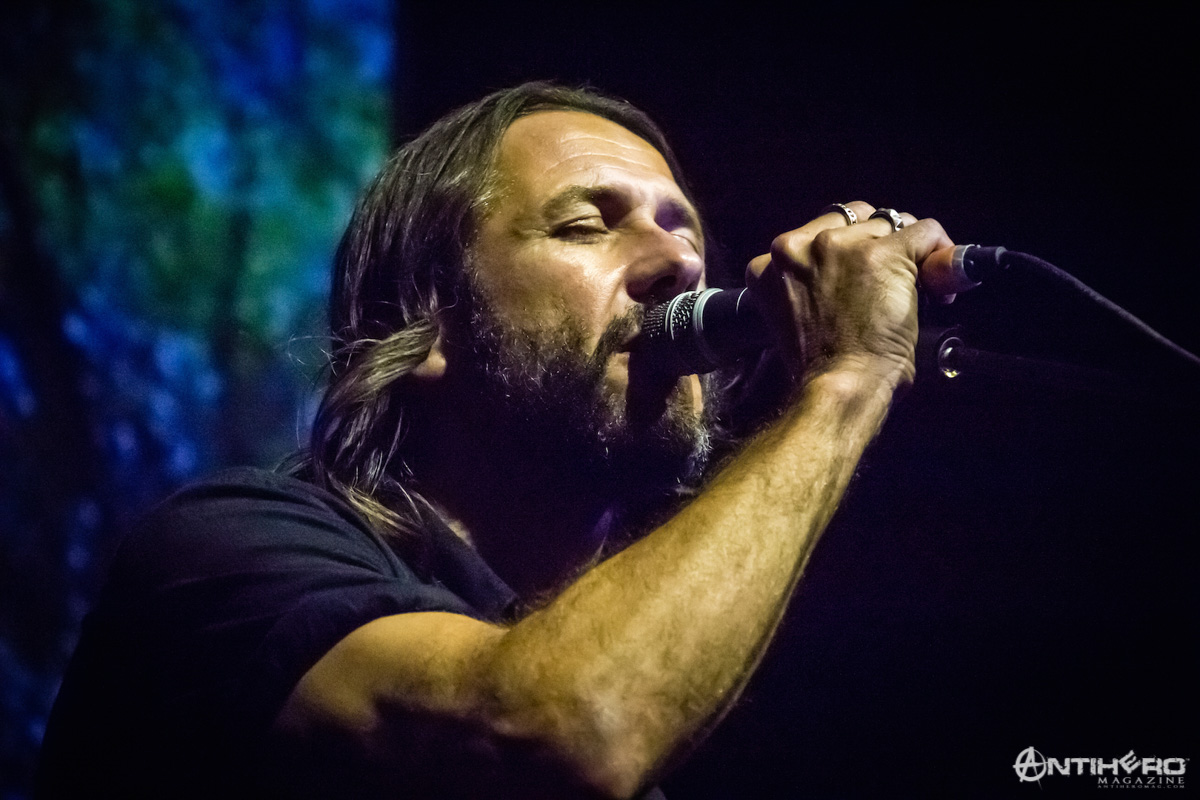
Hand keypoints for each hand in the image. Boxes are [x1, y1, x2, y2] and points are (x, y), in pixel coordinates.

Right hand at [745, 202, 953, 388]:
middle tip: (890, 277)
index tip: (860, 276)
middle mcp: (800, 247)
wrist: (839, 386)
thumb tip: (858, 269)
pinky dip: (939, 249)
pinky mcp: (881, 254)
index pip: (816, 232)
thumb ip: (813, 281)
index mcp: (770, 263)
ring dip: (906, 250)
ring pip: (889, 223)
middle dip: (876, 241)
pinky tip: (941, 279)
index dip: (846, 251)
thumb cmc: (819, 366)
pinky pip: (924, 232)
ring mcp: (840, 247)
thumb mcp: (795, 313)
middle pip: (853, 218)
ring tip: (918, 286)